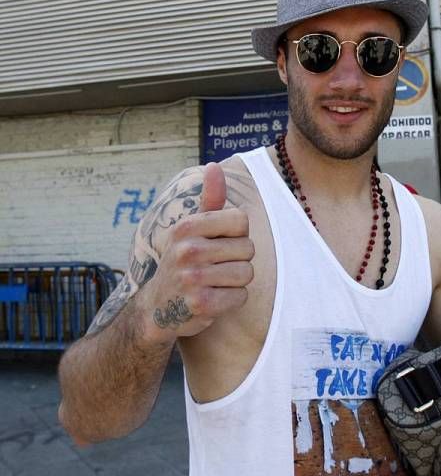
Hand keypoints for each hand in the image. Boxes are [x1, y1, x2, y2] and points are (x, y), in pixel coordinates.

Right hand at [138, 162, 253, 342]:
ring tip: (214, 283)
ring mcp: (193, 278)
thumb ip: (209, 199)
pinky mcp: (201, 304)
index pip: (241, 220)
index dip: (237, 234)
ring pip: (247, 274)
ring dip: (236, 282)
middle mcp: (187, 250)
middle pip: (248, 249)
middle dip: (238, 261)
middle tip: (214, 268)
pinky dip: (232, 300)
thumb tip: (214, 166)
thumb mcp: (192, 229)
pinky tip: (213, 299)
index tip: (218, 243)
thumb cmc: (184, 262)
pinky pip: (241, 296)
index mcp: (186, 227)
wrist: (157, 308)